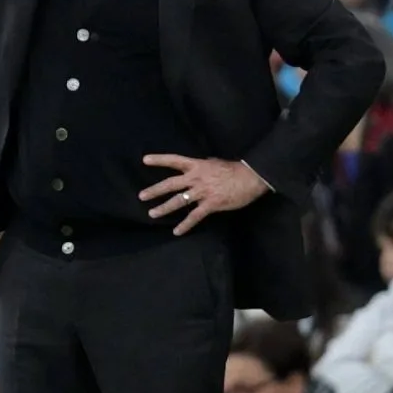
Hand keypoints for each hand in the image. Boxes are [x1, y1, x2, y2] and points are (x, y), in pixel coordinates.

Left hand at [140, 154, 268, 233]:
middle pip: (171, 184)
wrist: (251, 178)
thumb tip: (197, 166)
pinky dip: (185, 225)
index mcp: (198, 165)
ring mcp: (202, 192)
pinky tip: (177, 232)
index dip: (160, 160)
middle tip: (142, 196)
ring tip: (152, 213)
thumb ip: (203, 166)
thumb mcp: (215, 162)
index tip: (145, 160)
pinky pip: (194, 216)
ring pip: (178, 201)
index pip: (175, 160)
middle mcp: (196, 178)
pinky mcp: (210, 204)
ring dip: (164, 208)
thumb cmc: (235, 169)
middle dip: (155, 190)